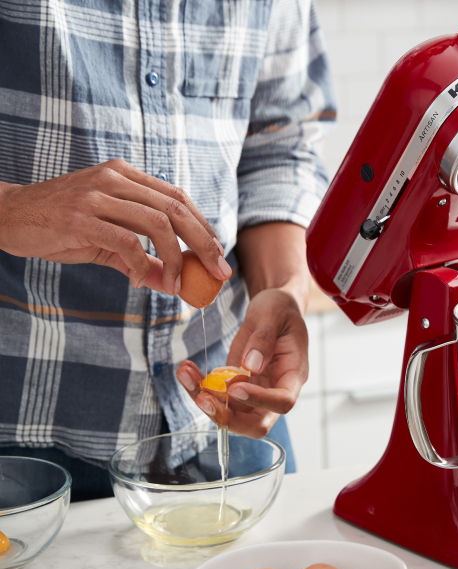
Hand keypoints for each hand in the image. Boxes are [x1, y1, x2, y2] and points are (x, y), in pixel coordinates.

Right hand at [0, 159, 230, 293]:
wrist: (6, 216)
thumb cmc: (59, 225)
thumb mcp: (105, 239)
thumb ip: (138, 258)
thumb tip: (169, 284)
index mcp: (126, 176)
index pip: (178, 198)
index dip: (203, 227)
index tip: (218, 255)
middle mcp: (115, 179)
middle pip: (176, 209)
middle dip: (203, 243)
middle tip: (218, 271)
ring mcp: (97, 196)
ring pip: (157, 224)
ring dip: (175, 259)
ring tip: (176, 285)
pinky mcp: (80, 217)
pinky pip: (125, 241)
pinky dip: (139, 264)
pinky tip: (137, 279)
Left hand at [176, 289, 308, 436]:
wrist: (272, 310)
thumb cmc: (280, 310)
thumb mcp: (273, 315)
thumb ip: (264, 339)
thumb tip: (251, 366)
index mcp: (293, 374)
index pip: (283, 401)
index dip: (260, 400)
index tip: (234, 386)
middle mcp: (276, 390)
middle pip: (257, 423)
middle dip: (228, 418)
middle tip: (203, 398)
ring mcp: (255, 392)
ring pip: (231, 413)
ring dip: (205, 400)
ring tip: (186, 374)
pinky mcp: (237, 387)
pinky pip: (217, 397)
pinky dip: (199, 387)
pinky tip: (187, 370)